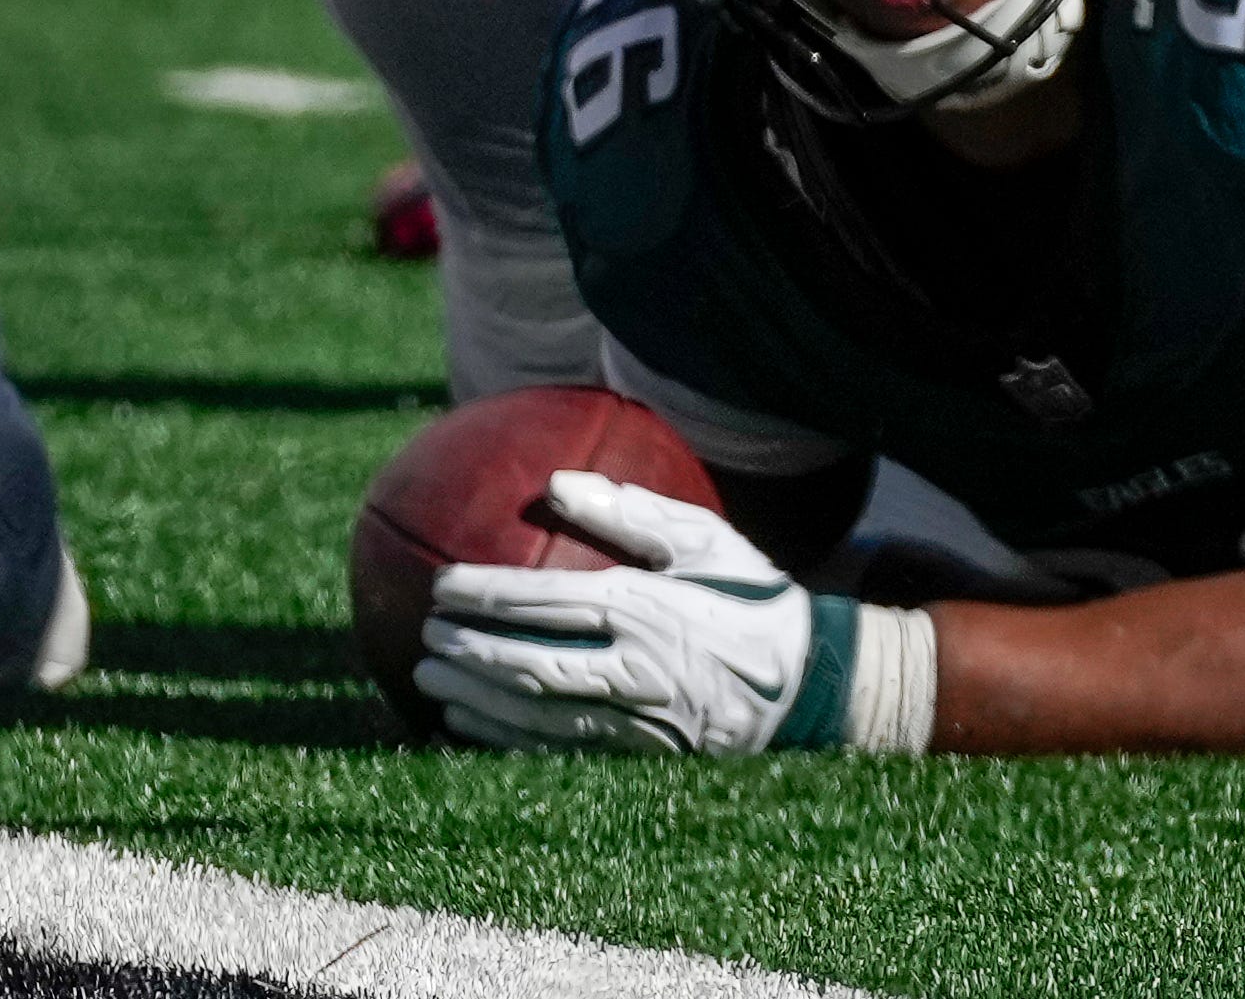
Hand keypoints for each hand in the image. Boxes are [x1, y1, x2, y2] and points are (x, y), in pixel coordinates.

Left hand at [418, 474, 928, 756]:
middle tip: (422, 636)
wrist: (821, 686)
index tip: (437, 584)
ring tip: (430, 682)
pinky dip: (509, 744)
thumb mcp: (704, 539)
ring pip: (538, 720)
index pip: (543, 601)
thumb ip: (629, 509)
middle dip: (466, 653)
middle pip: (528, 666)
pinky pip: (562, 757)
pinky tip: (471, 729)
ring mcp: (642, 725)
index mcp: (645, 610)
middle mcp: (638, 672)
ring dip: (477, 704)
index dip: (483, 595)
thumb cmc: (753, 599)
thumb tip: (555, 482)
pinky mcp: (647, 762)